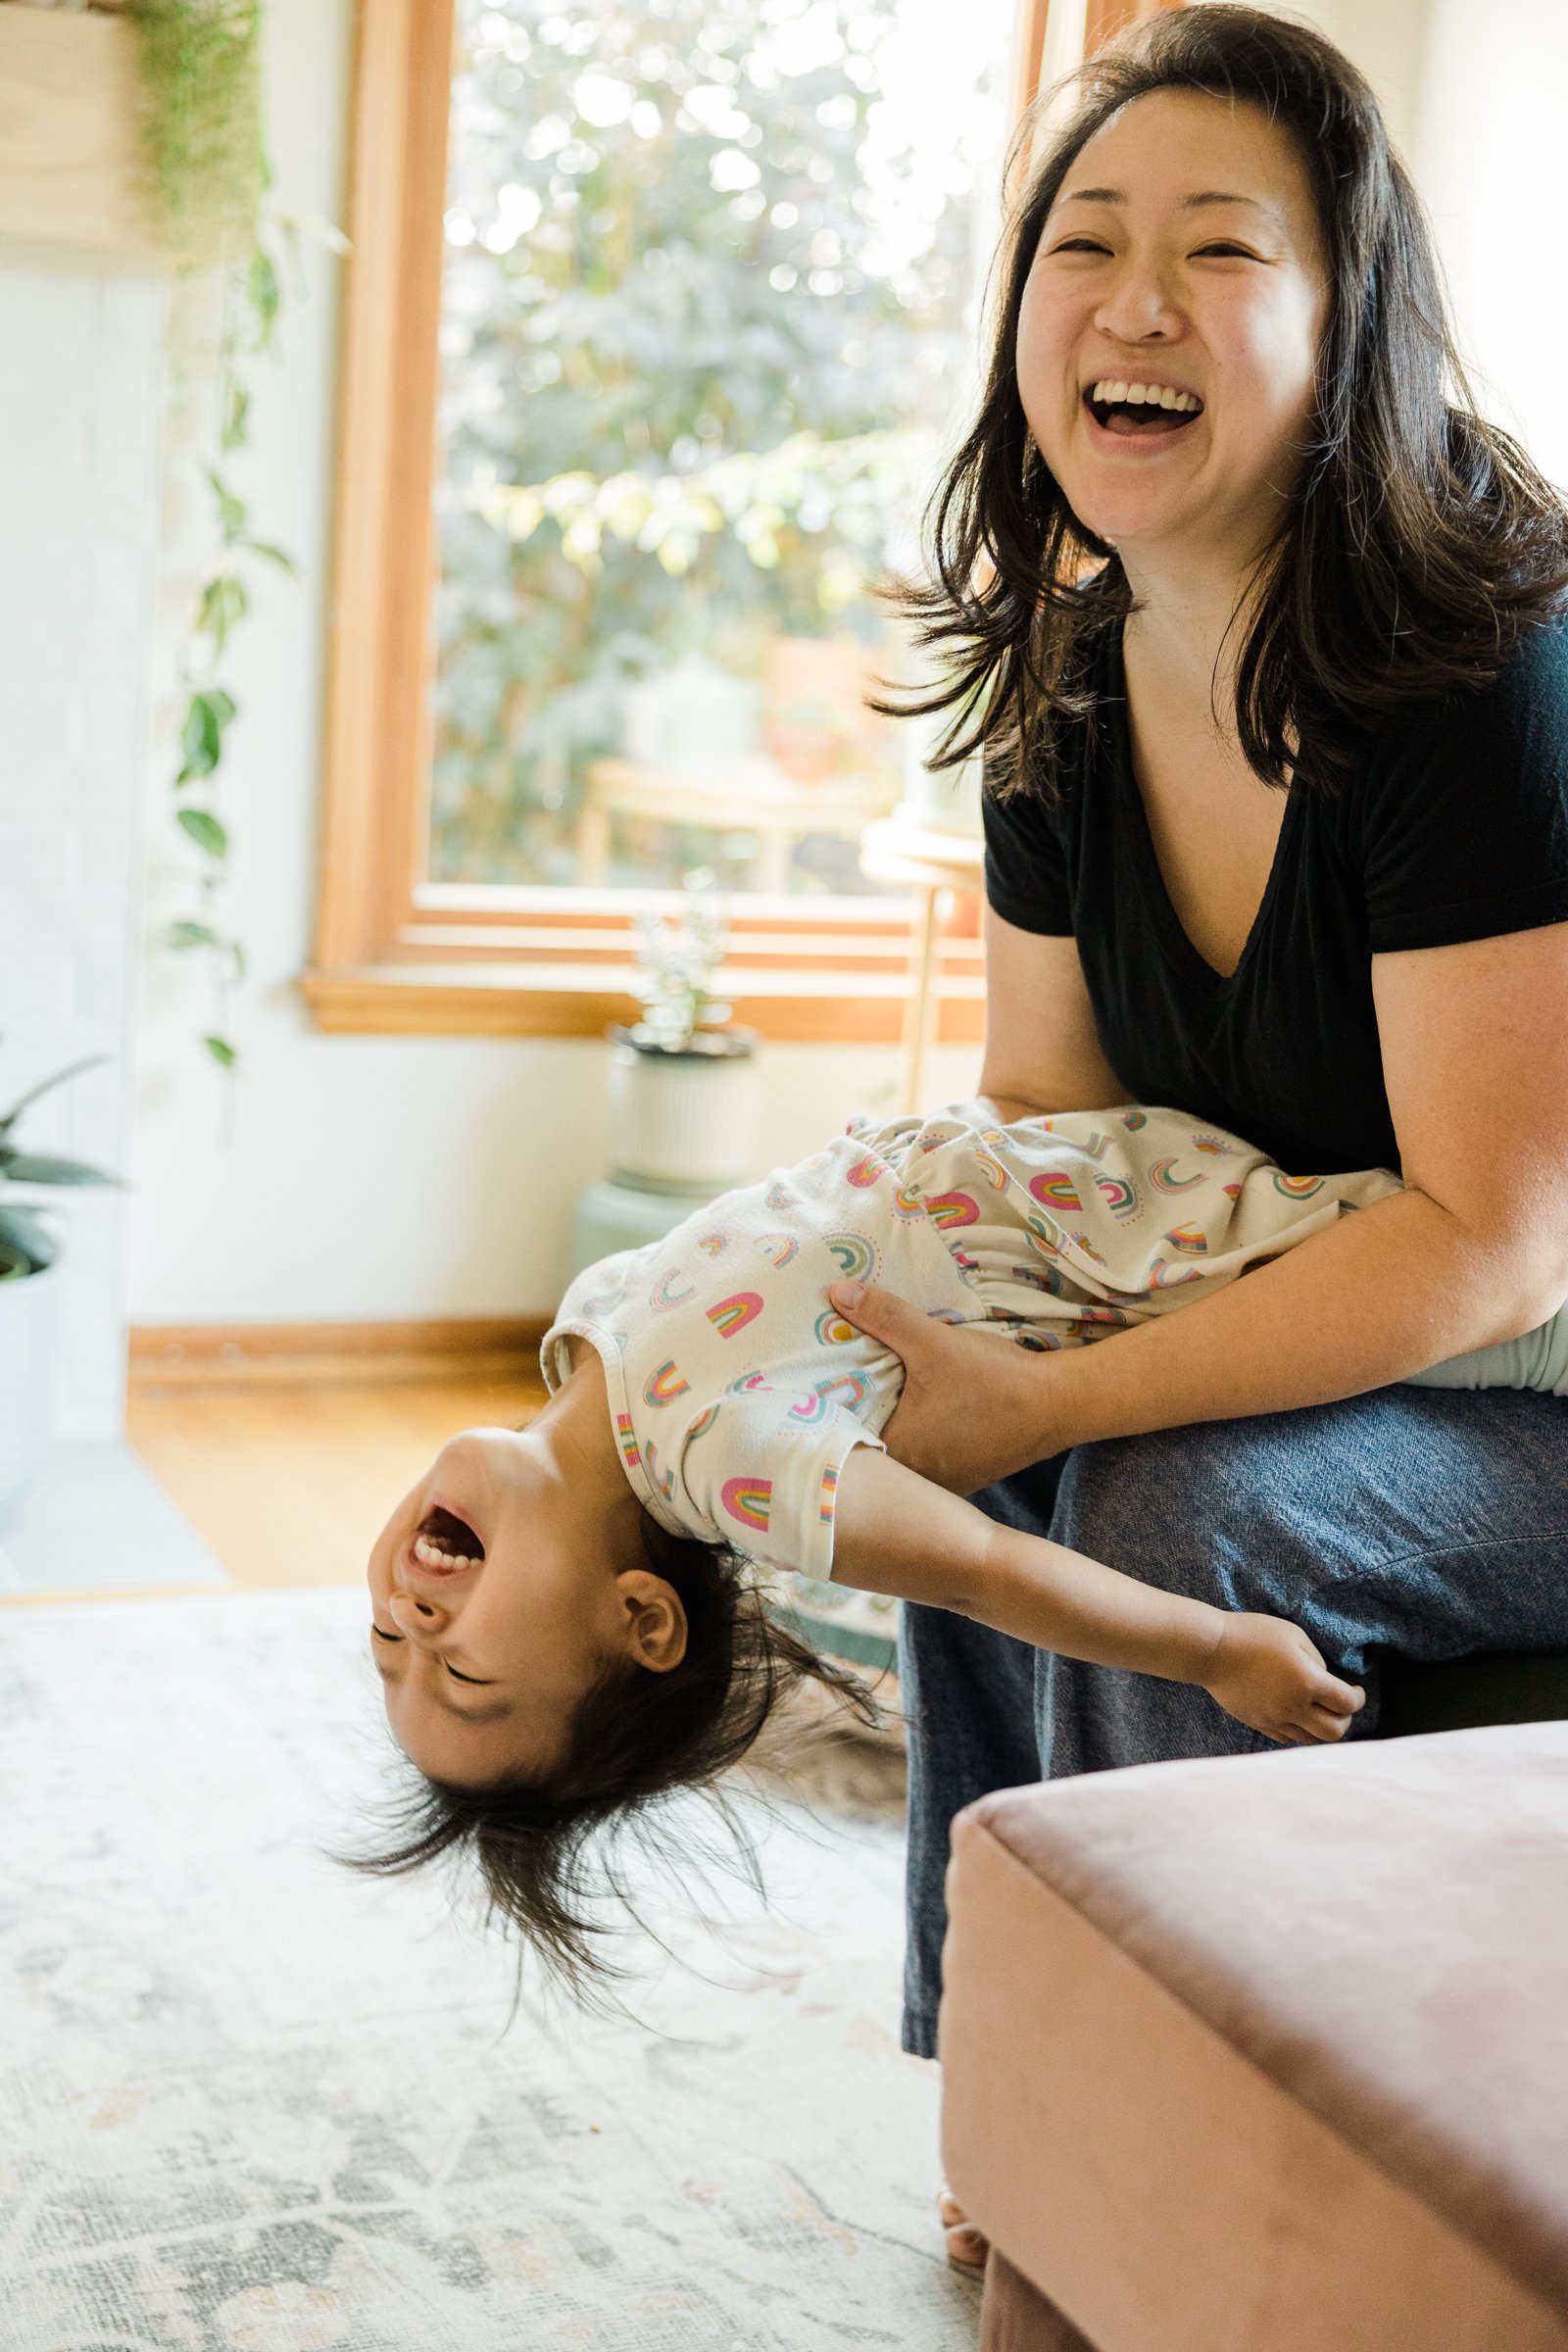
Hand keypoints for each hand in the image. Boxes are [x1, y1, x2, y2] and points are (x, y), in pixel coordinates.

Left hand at [828, 1279, 1063, 1491]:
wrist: (1059, 1403)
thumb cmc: (994, 1379)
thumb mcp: (934, 1342)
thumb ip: (884, 1317)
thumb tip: (837, 1292)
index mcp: (899, 1454)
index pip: (843, 1441)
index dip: (825, 1418)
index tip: (810, 1393)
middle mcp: (917, 1480)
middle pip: (870, 1451)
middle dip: (854, 1422)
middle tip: (833, 1389)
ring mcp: (944, 1483)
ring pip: (899, 1459)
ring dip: (888, 1432)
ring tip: (867, 1399)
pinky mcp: (966, 1476)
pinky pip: (927, 1461)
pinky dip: (917, 1439)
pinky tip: (916, 1415)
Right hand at [1200, 1612, 1365, 1745]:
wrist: (1211, 1650)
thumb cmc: (1253, 1634)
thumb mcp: (1294, 1635)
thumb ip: (1316, 1661)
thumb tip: (1325, 1681)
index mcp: (1307, 1683)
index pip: (1347, 1704)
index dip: (1358, 1698)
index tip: (1356, 1690)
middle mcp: (1293, 1707)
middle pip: (1334, 1732)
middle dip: (1344, 1720)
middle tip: (1340, 1705)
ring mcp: (1274, 1719)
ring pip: (1310, 1739)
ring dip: (1321, 1727)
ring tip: (1318, 1710)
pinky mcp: (1258, 1723)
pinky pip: (1287, 1737)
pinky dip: (1298, 1729)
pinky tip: (1295, 1713)